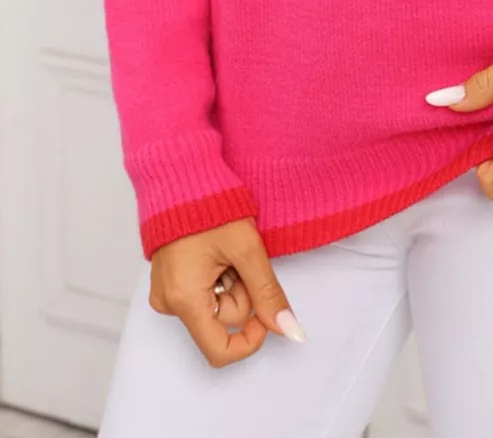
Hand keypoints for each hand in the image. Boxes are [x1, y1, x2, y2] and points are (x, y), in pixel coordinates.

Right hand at [149, 216, 305, 367]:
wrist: (181, 177)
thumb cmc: (210, 207)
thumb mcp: (248, 249)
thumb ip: (268, 293)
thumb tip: (289, 329)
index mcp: (184, 299)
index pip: (220, 351)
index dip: (251, 338)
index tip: (265, 311)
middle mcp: (169, 303)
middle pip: (223, 321)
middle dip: (243, 292)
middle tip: (240, 257)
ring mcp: (167, 293)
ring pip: (216, 306)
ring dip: (232, 282)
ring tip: (226, 249)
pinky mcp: (169, 282)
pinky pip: (204, 293)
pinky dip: (219, 277)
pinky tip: (216, 252)